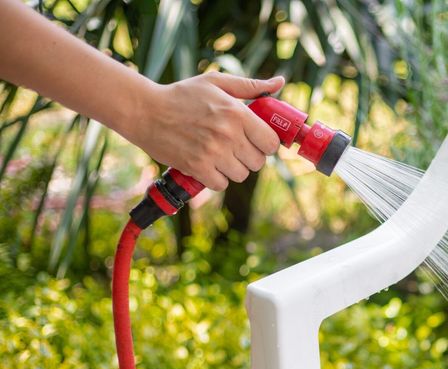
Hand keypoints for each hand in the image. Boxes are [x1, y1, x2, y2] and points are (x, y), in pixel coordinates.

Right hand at [126, 72, 285, 190]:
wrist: (144, 110)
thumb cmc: (182, 95)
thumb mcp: (216, 82)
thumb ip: (251, 86)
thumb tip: (280, 82)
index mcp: (237, 113)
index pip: (270, 143)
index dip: (265, 144)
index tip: (255, 141)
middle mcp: (228, 134)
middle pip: (258, 162)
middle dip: (249, 157)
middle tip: (234, 148)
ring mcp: (213, 152)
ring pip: (241, 175)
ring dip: (232, 168)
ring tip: (219, 155)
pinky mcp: (197, 167)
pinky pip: (221, 184)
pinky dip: (216, 178)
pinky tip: (207, 164)